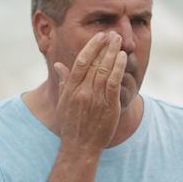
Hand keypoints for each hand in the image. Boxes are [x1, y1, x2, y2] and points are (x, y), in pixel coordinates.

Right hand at [53, 31, 127, 153]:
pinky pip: (114, 82)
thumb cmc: (71, 125)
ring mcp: (95, 98)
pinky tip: (123, 58)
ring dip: (113, 53)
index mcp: (70, 90)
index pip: (81, 62)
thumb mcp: (63, 103)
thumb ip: (63, 83)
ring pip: (105, 70)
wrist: (80, 147)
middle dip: (105, 46)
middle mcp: (82, 92)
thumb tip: (59, 66)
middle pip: (95, 63)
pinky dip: (119, 68)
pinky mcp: (108, 105)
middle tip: (113, 34)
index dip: (91, 47)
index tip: (99, 37)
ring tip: (119, 41)